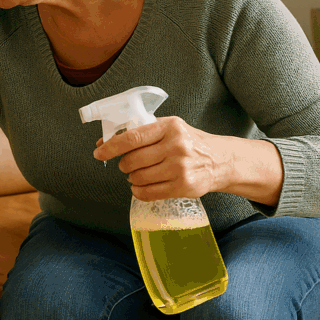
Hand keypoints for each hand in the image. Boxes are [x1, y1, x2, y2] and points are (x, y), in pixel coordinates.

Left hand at [92, 116, 230, 201]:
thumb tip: (105, 141)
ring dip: (132, 178)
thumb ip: (141, 131)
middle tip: (127, 164)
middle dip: (124, 164)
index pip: (133, 137)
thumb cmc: (189, 142)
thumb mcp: (170, 128)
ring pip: (139, 177)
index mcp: (170, 127)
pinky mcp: (183, 186)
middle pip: (133, 160)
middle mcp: (176, 146)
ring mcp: (180, 168)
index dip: (111, 146)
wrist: (220, 160)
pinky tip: (140, 186)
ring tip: (137, 174)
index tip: (99, 152)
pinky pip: (149, 193)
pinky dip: (138, 191)